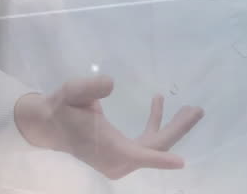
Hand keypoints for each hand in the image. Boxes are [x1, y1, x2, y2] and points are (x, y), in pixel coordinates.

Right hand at [14, 75, 203, 179]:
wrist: (49, 123)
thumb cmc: (62, 108)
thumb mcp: (72, 93)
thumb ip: (89, 88)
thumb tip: (110, 84)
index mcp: (108, 148)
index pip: (138, 156)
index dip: (160, 160)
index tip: (181, 163)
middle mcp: (117, 159)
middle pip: (155, 147)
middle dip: (178, 129)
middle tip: (197, 110)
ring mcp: (121, 158)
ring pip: (154, 145)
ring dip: (172, 126)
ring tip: (190, 108)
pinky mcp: (122, 151)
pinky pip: (146, 142)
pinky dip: (155, 123)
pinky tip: (158, 102)